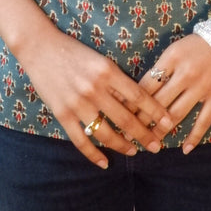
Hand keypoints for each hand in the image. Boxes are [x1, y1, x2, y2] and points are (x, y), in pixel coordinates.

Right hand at [24, 29, 175, 168]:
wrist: (40, 47)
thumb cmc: (74, 50)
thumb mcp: (100, 59)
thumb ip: (117, 80)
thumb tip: (138, 101)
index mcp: (108, 71)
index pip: (139, 96)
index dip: (156, 112)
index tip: (169, 122)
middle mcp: (94, 89)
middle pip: (126, 119)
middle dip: (145, 135)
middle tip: (157, 146)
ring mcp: (78, 104)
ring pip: (106, 134)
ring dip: (123, 146)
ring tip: (135, 152)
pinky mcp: (62, 114)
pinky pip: (81, 141)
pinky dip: (94, 155)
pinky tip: (105, 163)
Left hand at [139, 34, 210, 152]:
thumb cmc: (196, 46)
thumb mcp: (174, 50)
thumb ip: (159, 68)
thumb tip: (137, 90)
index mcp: (171, 59)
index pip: (147, 85)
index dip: (132, 101)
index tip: (121, 114)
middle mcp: (185, 74)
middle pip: (159, 102)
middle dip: (142, 119)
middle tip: (129, 133)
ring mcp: (202, 88)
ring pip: (177, 114)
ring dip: (162, 130)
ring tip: (150, 142)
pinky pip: (204, 121)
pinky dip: (194, 136)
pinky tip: (185, 149)